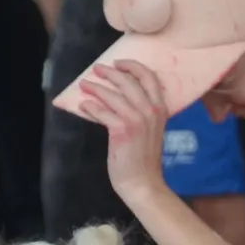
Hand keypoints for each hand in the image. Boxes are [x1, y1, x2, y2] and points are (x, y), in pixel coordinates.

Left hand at [78, 60, 167, 201]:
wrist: (143, 182)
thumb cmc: (144, 158)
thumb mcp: (150, 130)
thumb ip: (141, 112)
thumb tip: (119, 97)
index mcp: (160, 109)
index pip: (149, 77)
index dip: (132, 66)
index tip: (119, 63)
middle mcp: (150, 111)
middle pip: (128, 81)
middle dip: (110, 72)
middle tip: (97, 69)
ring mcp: (136, 120)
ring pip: (113, 94)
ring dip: (96, 87)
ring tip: (84, 85)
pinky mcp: (122, 130)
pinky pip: (103, 112)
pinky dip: (91, 107)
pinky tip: (84, 105)